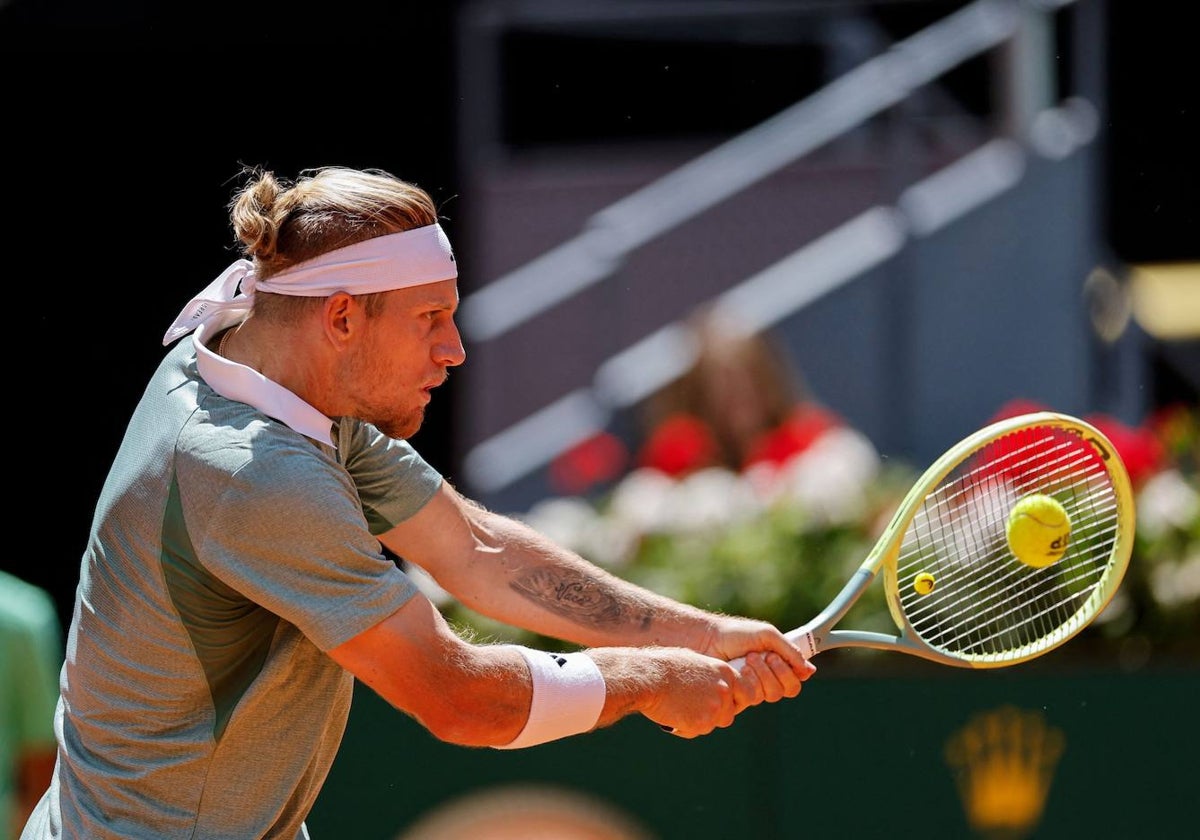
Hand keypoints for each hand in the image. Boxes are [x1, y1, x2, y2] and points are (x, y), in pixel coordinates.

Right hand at [636, 648, 742, 738]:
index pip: (747, 692)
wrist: (648, 677)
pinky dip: (685, 727)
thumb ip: (710, 676)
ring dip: (699, 721)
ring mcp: (714, 708)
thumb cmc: (665, 666)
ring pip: (713, 724)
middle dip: (715, 714)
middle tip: (694, 709)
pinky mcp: (701, 723)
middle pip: (729, 713)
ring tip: (678, 709)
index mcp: (725, 673)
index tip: (722, 702)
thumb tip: (713, 684)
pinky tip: (671, 716)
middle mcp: (724, 691)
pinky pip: (696, 731)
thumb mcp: (694, 662)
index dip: (735, 699)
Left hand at [698, 615, 815, 698]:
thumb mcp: (767, 635)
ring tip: (747, 659)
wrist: (707, 640)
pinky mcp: (738, 697)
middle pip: (787, 690)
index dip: (791, 672)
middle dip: (776, 671)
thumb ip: (789, 651)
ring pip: (771, 695)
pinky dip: (748, 681)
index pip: (796, 680)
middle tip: (762, 656)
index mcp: (777, 665)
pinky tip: (737, 670)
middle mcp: (767, 680)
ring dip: (761, 674)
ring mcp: (753, 689)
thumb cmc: (736, 634)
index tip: (777, 656)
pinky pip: (752, 699)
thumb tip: (809, 671)